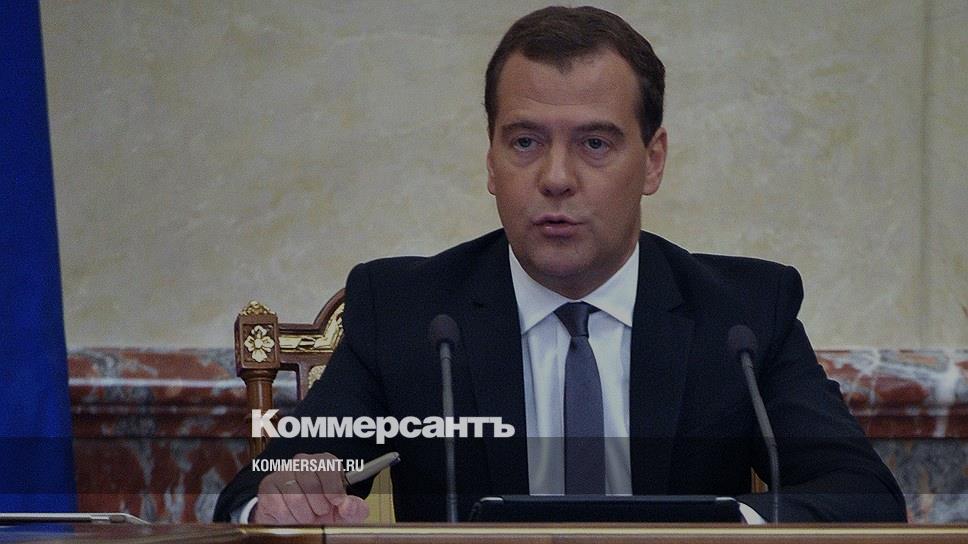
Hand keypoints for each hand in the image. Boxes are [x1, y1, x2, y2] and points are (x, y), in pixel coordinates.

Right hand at [252, 452, 369, 523]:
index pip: (328, 467)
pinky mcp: (268, 486)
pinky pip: (280, 506)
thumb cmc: (322, 512)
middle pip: (311, 483)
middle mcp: (302, 462)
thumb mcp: (344, 513)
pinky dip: (289, 518)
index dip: (334, 489)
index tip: (336, 502)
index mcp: (324, 462)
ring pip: (295, 496)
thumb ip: (354, 508)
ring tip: (307, 515)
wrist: (297, 522)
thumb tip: (347, 504)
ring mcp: (284, 472)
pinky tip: (293, 516)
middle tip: (320, 511)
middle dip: (319, 505)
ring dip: (304, 514)